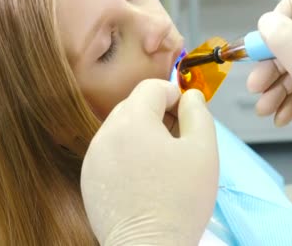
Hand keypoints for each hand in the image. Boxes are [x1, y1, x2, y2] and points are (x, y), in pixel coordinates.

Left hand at [81, 79, 218, 245]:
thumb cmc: (178, 203)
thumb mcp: (203, 150)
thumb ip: (198, 113)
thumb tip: (190, 96)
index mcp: (132, 121)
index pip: (152, 87)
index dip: (175, 95)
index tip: (188, 115)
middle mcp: (105, 135)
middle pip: (134, 106)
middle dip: (159, 115)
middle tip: (180, 142)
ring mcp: (93, 158)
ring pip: (122, 130)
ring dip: (144, 136)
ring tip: (164, 165)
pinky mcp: (89, 180)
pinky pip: (111, 154)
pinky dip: (129, 157)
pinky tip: (146, 180)